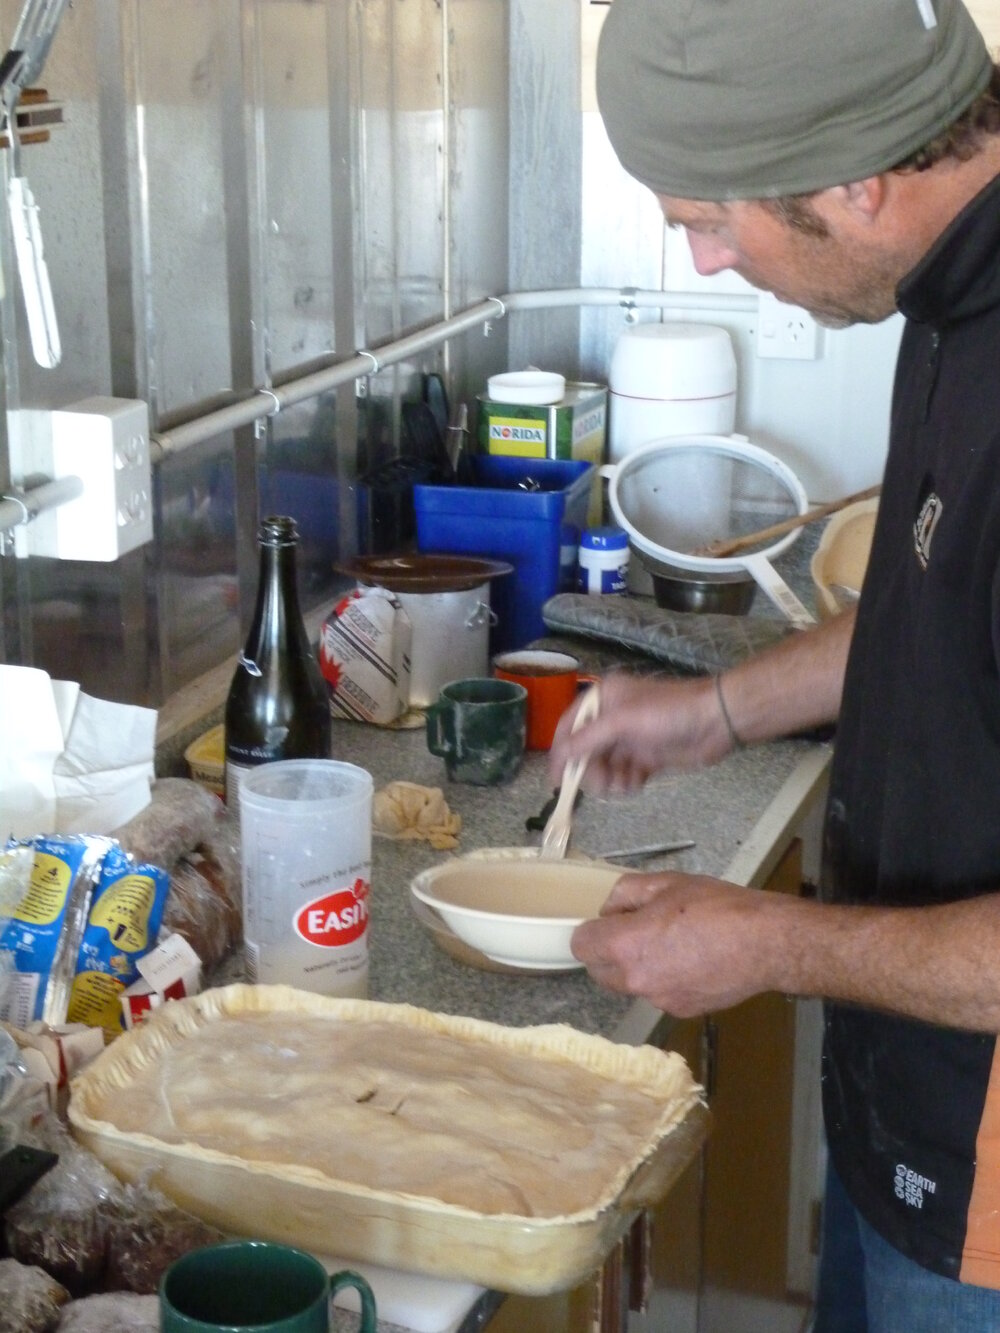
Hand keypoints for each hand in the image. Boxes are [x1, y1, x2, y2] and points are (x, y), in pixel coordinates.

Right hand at [549, 672, 728, 792]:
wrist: (716, 722)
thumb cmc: (669, 713)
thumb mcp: (623, 722)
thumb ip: (588, 739)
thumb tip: (559, 756)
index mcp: (603, 699)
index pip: (569, 727)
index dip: (561, 753)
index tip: (557, 780)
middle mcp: (612, 718)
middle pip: (585, 752)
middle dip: (591, 770)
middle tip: (603, 783)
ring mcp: (629, 739)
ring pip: (604, 768)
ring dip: (610, 780)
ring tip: (626, 782)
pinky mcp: (645, 757)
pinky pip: (624, 776)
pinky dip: (627, 783)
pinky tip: (639, 781)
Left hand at [571, 871, 784, 1015]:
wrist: (764, 944)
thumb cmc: (716, 907)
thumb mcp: (666, 883)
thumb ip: (625, 893)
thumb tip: (610, 911)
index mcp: (625, 946)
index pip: (581, 945)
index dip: (591, 930)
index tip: (610, 922)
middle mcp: (636, 980)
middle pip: (599, 971)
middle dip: (608, 951)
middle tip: (636, 929)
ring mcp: (658, 1000)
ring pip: (629, 984)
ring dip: (635, 967)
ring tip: (669, 942)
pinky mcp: (681, 1011)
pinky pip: (657, 993)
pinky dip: (663, 979)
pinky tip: (690, 960)